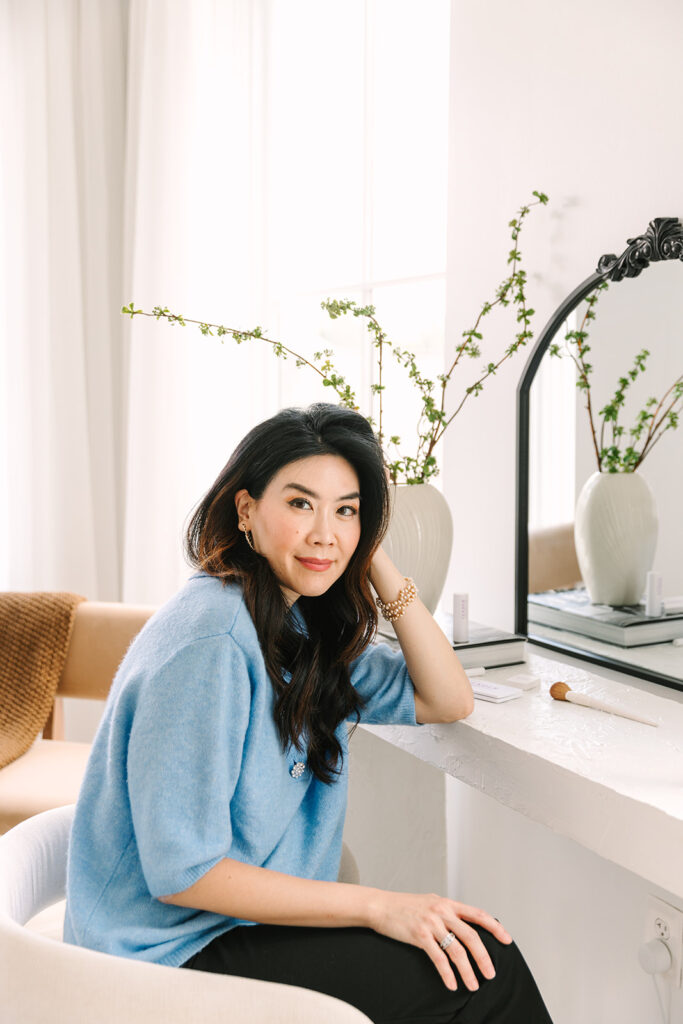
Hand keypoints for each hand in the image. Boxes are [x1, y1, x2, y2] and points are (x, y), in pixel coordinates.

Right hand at [367, 890, 511, 990]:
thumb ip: (448, 912)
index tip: (507, 940)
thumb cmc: (406, 906)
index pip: (478, 914)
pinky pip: (438, 959)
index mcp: (448, 904)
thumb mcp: (431, 903)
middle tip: (491, 974)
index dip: (495, 927)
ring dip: (468, 971)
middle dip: (484, 958)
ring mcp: (431, 924)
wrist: (381, 906)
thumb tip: (465, 922)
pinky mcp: (419, 936)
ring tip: (473, 985)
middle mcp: (442, 912)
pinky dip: (447, 974)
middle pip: (471, 936)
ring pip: (457, 951)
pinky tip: (452, 984)